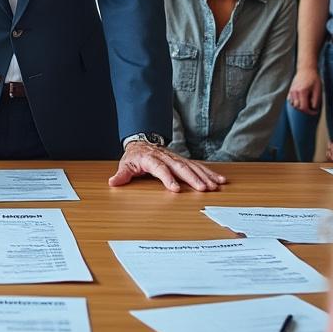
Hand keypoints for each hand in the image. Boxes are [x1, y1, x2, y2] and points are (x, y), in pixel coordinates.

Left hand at [108, 141, 226, 191]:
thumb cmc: (135, 156)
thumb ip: (122, 174)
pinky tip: (219, 180)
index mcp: (152, 159)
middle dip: (193, 178)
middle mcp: (167, 157)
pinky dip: (210, 173)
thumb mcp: (126, 164)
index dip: (168, 178)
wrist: (143, 142)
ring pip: (193, 166)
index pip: (160, 168)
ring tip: (215, 186)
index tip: (175, 189)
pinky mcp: (184, 161)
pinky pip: (198, 166)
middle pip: (181, 167)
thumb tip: (113, 182)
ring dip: (205, 176)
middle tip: (203, 189)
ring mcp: (177, 158)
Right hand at [287, 66, 321, 114]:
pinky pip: (290, 100)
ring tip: (306, 104)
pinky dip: (295, 103)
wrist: (306, 69)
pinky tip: (301, 100)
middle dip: (305, 110)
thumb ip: (315, 100)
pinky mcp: (290, 90)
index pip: (304, 107)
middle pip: (298, 107)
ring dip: (300, 107)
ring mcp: (291, 91)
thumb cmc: (313, 78)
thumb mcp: (318, 89)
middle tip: (312, 109)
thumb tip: (313, 108)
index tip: (315, 112)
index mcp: (302, 92)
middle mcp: (295, 92)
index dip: (310, 112)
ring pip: (293, 105)